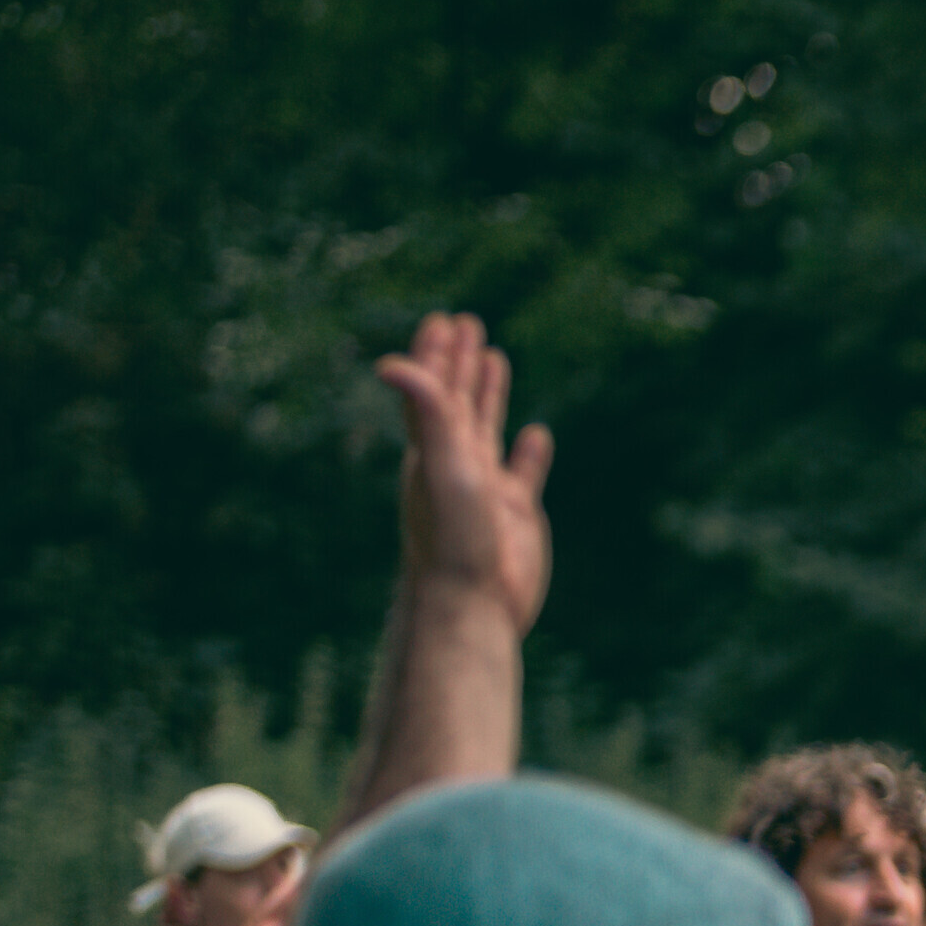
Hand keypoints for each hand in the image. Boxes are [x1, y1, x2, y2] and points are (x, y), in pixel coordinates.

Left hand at [374, 311, 551, 632]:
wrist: (473, 603)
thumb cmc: (454, 537)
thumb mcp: (442, 464)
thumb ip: (427, 412)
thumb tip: (389, 363)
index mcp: (433, 449)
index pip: (431, 390)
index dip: (435, 355)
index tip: (442, 321)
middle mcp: (456, 463)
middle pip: (455, 400)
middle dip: (460, 362)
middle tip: (466, 324)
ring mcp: (487, 489)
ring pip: (487, 428)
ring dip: (489, 394)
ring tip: (495, 359)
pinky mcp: (517, 515)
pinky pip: (523, 473)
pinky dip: (529, 452)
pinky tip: (537, 436)